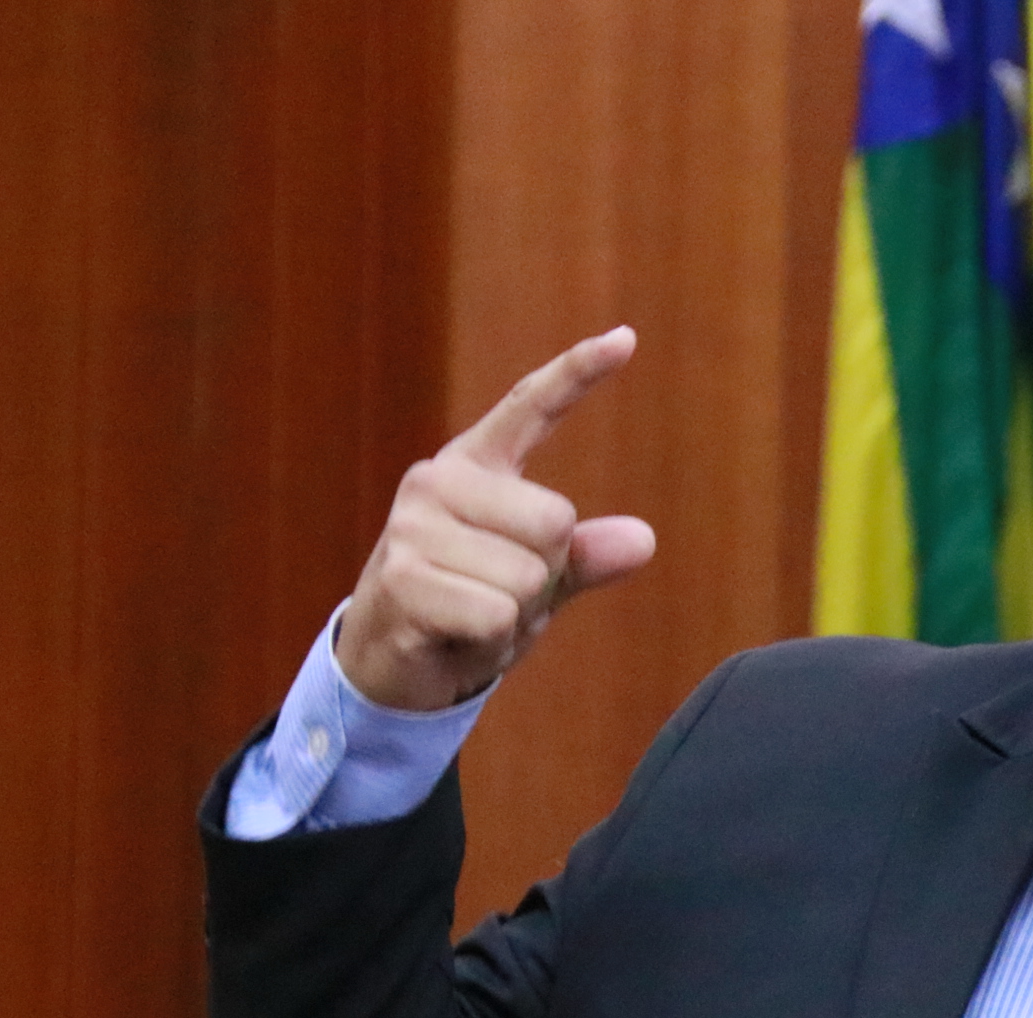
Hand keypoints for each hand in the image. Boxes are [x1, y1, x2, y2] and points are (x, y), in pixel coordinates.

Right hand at [335, 327, 657, 710]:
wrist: (388, 664)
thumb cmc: (467, 611)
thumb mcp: (537, 582)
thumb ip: (584, 557)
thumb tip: (643, 540)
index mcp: (474, 468)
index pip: (530, 407)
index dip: (578, 373)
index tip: (627, 338)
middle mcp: (438, 481)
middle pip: (555, 522)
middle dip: (544, 577)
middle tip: (496, 595)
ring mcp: (414, 526)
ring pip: (529, 576)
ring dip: (514, 615)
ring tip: (471, 616)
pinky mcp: (402, 578)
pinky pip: (498, 616)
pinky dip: (491, 641)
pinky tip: (452, 636)